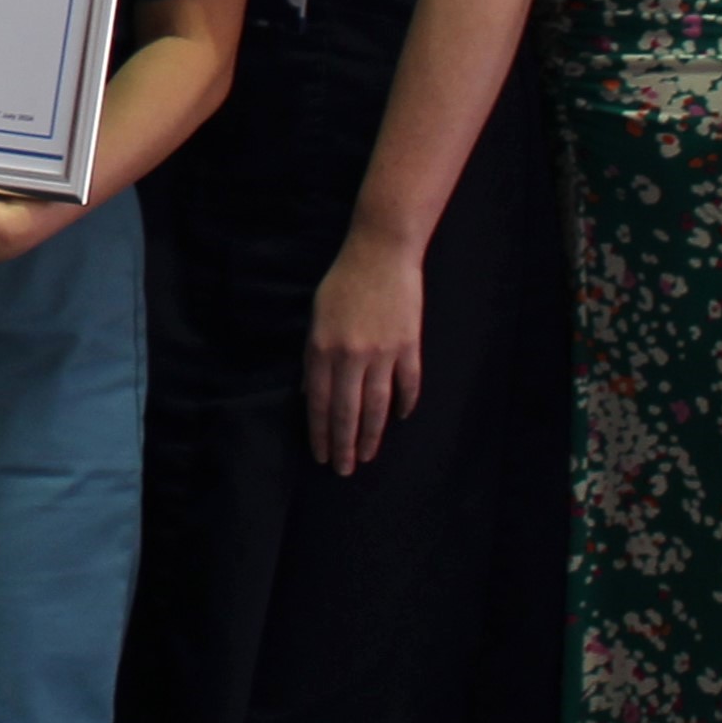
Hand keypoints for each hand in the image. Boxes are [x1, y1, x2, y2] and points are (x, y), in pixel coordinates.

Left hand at [304, 236, 426, 475]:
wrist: (381, 252)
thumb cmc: (343, 283)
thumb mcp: (316, 317)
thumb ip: (313, 358)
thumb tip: (312, 395)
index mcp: (322, 348)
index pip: (320, 403)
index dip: (320, 433)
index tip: (321, 455)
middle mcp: (351, 355)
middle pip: (347, 412)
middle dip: (343, 445)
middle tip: (343, 470)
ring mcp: (383, 352)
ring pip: (377, 406)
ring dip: (371, 435)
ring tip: (366, 456)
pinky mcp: (409, 345)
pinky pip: (408, 384)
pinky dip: (405, 404)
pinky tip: (400, 419)